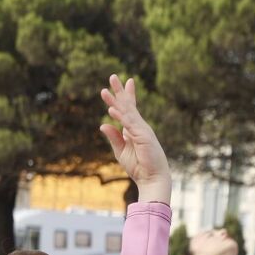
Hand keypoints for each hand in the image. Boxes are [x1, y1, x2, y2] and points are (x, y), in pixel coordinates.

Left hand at [98, 73, 169, 202]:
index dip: (127, 95)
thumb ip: (113, 137)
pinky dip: (120, 117)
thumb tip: (102, 124)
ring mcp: (141, 130)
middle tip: (112, 76)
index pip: (129, 109)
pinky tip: (111, 109)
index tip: (126, 81)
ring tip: (104, 91)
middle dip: (119, 91)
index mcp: (134, 129)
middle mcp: (139, 126)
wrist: (152, 178)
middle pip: (128, 105)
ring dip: (115, 101)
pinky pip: (129, 124)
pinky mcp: (142, 136)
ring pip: (126, 112)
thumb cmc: (139, 166)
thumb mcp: (121, 151)